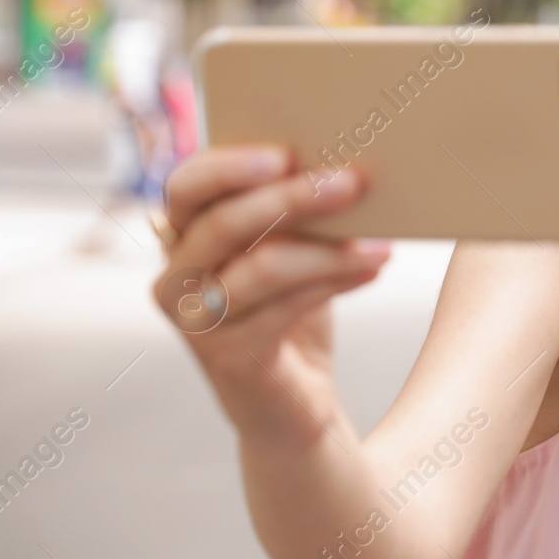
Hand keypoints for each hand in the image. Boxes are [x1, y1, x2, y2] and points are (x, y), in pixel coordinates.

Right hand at [149, 147, 390, 450]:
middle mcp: (175, 278)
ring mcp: (195, 321)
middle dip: (293, 198)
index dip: (229, 166)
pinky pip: (285, 308)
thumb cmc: (293, 311)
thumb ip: (292, 215)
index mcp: (182, 238)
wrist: (294, 404)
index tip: (286, 153)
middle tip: (353, 182)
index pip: (186, 187)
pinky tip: (373, 269)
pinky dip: (335, 282)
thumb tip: (345, 165)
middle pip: (225, 222)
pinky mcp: (226, 357)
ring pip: (263, 267)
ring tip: (382, 242)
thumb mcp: (289, 252)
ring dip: (330, 249)